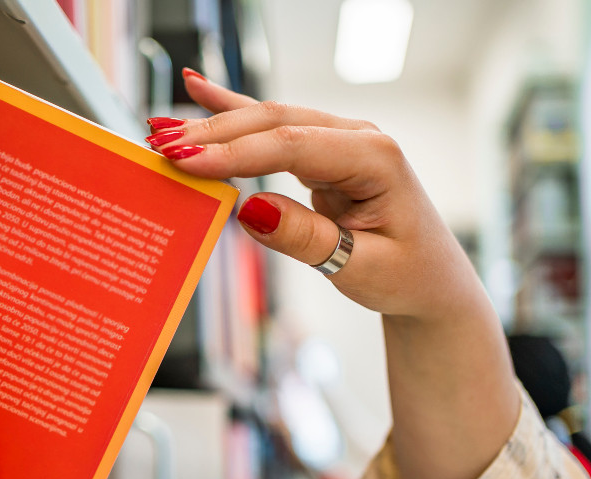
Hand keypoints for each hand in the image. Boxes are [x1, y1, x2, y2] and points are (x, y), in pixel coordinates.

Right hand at [149, 70, 484, 323]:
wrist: (430, 279)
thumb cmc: (405, 274)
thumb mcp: (361, 267)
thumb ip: (306, 238)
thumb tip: (249, 210)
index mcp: (375, 157)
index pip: (292, 146)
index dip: (235, 152)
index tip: (186, 163)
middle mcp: (357, 137)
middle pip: (274, 123)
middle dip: (213, 134)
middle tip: (161, 148)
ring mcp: (339, 139)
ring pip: (267, 120)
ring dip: (213, 124)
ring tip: (161, 130)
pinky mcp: (322, 150)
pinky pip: (273, 126)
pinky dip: (233, 109)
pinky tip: (197, 87)